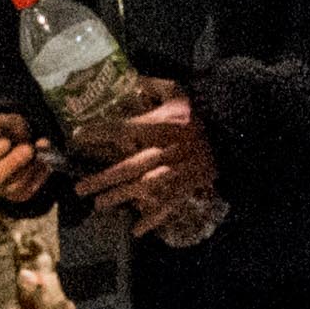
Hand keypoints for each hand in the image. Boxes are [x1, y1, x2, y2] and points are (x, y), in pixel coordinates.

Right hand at [0, 112, 56, 205]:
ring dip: (29, 168)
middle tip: (28, 149)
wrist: (26, 143)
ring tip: (37, 150)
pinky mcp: (18, 195)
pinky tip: (44, 160)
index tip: (6, 142)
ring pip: (13, 186)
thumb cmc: (10, 132)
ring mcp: (0, 190)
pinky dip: (39, 175)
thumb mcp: (6, 122)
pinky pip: (29, 190)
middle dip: (12, 163)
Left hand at [76, 91, 214, 224]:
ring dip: (120, 197)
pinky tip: (137, 230)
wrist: (232, 133)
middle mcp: (162, 152)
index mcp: (158, 127)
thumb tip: (132, 78)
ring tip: (98, 205)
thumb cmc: (201, 112)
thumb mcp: (178, 91)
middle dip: (103, 179)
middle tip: (79, 188)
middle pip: (127, 167)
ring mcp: (174, 172)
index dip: (99, 133)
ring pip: (143, 188)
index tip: (77, 136)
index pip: (121, 130)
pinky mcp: (186, 186)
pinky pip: (167, 205)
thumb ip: (153, 85)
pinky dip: (153, 219)